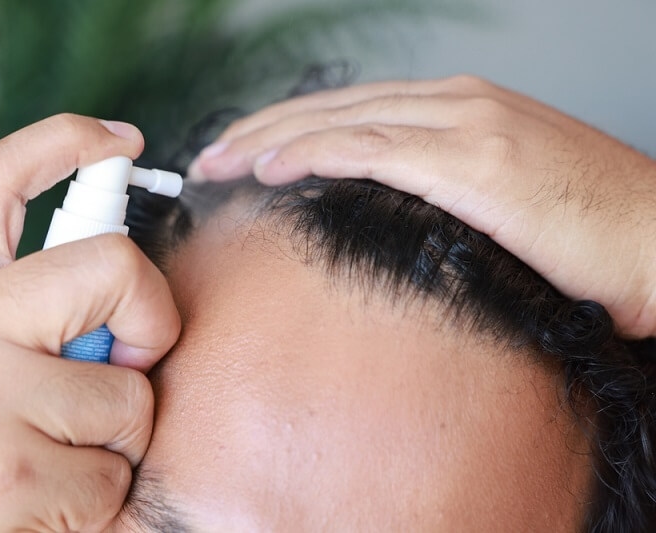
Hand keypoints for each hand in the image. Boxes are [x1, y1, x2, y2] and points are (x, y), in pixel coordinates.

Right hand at [0, 115, 180, 530]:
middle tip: (132, 359)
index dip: (68, 141)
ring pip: (130, 394)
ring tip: (54, 461)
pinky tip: (43, 505)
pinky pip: (115, 472)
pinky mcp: (11, 472)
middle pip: (114, 266)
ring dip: (117, 439)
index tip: (123, 140)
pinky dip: (99, 495)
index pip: (0, 179)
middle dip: (152, 316)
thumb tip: (120, 307)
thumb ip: (22, 321)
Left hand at [188, 75, 655, 337]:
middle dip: (264, 128)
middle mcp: (455, 103)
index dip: (290, 126)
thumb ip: (442, 187)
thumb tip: (385, 212)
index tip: (245, 151)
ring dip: (273, 139)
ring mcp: (464, 125)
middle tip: (212, 155)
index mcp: (459, 108)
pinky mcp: (473, 160)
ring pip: (343, 122)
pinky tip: (274, 166)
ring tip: (222, 161)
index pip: (353, 110)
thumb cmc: (587, 226)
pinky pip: (375, 150)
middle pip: (335, 108)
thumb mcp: (502, 192)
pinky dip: (317, 153)